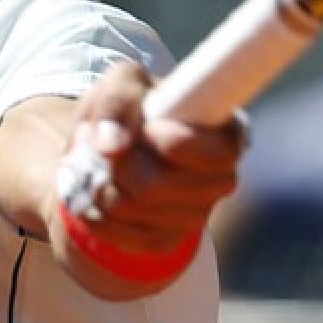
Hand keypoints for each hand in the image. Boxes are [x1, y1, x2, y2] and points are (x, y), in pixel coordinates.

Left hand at [62, 60, 242, 253]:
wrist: (117, 143)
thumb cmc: (133, 104)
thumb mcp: (125, 81)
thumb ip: (118, 101)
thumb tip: (110, 144)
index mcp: (227, 134)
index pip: (214, 153)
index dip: (171, 144)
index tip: (147, 128)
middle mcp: (221, 178)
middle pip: (153, 184)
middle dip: (116, 162)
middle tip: (105, 144)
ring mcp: (196, 215)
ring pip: (126, 207)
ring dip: (97, 183)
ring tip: (97, 164)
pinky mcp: (167, 240)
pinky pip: (117, 233)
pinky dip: (95, 210)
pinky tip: (98, 190)